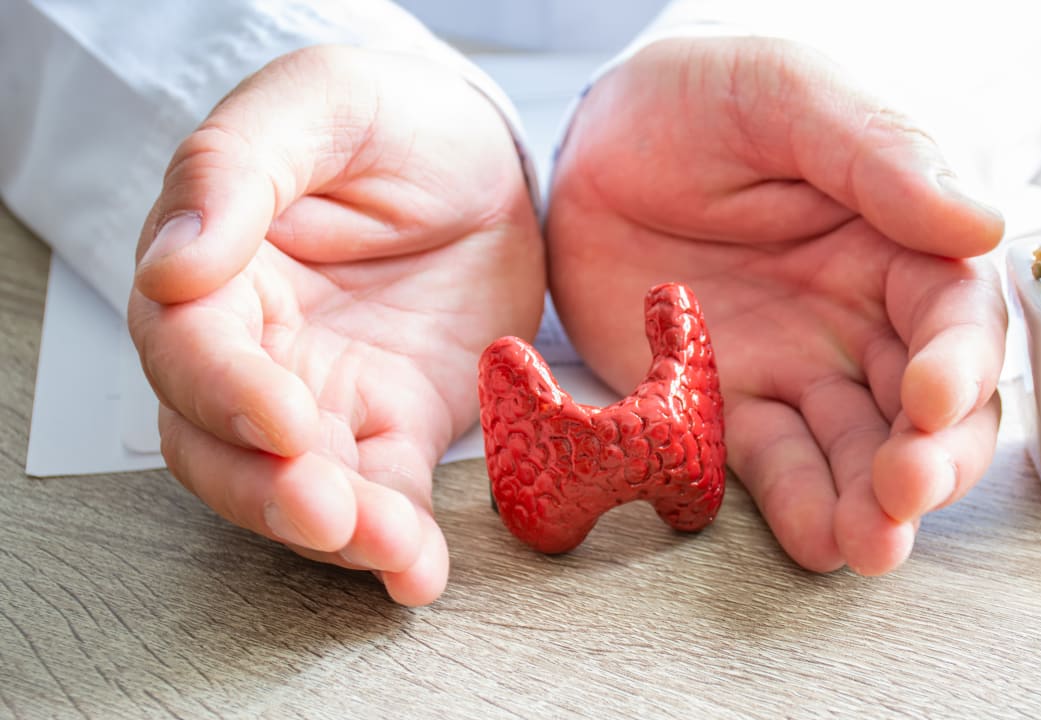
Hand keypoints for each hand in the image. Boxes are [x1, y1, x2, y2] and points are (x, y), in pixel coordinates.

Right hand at [128, 46, 543, 604]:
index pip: (187, 344)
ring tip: (392, 551)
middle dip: (267, 490)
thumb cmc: (389, 122)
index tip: (282, 417)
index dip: (223, 390)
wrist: (483, 162)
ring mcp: (324, 396)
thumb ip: (235, 168)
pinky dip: (399, 542)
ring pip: (297, 487)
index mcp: (216, 267)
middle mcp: (255, 347)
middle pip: (219, 442)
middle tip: (326, 511)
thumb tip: (172, 263)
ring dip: (338, 532)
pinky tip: (419, 573)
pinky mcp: (394, 427)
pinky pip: (385, 496)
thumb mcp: (318, 105)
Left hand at [547, 38, 1006, 574]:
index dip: (959, 362)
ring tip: (867, 547)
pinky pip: (775, 467)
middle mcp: (865, 317)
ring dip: (873, 506)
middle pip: (929, 406)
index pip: (957, 314)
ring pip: (860, 453)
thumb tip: (980, 220)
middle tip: (905, 491)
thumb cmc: (702, 99)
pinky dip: (800, 508)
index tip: (933, 397)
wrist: (594, 140)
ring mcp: (800, 369)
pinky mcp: (729, 408)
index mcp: (901, 240)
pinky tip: (818, 542)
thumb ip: (879, 155)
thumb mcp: (787, 96)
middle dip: (930, 457)